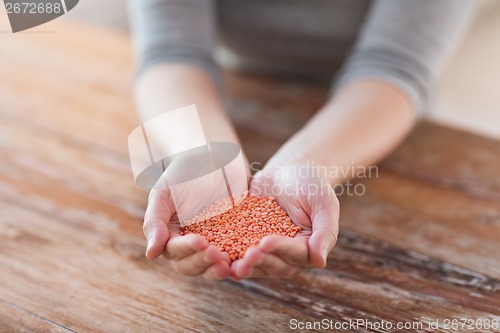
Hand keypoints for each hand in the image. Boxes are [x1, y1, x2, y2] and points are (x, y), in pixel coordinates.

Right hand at [142, 148, 239, 280]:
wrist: (213, 155)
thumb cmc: (183, 172)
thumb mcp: (164, 192)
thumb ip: (155, 221)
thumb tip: (151, 254)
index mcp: (171, 237)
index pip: (175, 252)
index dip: (188, 250)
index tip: (201, 242)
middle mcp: (192, 246)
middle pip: (194, 266)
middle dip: (205, 263)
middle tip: (218, 256)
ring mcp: (215, 244)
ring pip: (215, 266)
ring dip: (221, 269)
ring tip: (231, 264)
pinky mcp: (236, 239)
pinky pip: (238, 255)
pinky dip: (242, 261)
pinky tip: (249, 260)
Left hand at [231, 164, 338, 278]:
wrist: (288, 171)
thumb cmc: (310, 184)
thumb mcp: (323, 202)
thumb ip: (325, 230)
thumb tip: (320, 261)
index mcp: (308, 249)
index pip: (295, 254)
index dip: (280, 249)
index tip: (265, 242)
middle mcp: (287, 256)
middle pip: (274, 265)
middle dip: (259, 261)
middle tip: (245, 255)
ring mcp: (266, 251)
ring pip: (255, 264)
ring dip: (242, 265)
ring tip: (228, 263)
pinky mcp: (247, 242)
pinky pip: (237, 251)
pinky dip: (227, 254)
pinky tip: (214, 253)